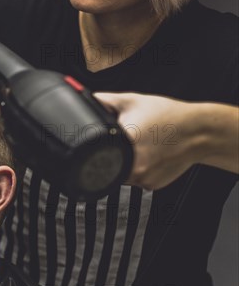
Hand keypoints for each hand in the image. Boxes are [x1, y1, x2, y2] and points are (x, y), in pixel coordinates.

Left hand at [93, 92, 213, 189]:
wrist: (199, 132)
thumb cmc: (168, 115)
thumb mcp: (132, 101)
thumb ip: (104, 101)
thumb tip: (86, 100)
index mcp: (125, 144)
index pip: (94, 152)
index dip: (93, 146)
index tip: (100, 141)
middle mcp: (133, 165)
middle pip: (106, 164)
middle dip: (110, 153)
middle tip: (127, 141)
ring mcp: (142, 178)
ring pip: (120, 174)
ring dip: (123, 163)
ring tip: (140, 146)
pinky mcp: (150, 185)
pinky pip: (135, 179)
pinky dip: (137, 169)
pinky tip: (148, 156)